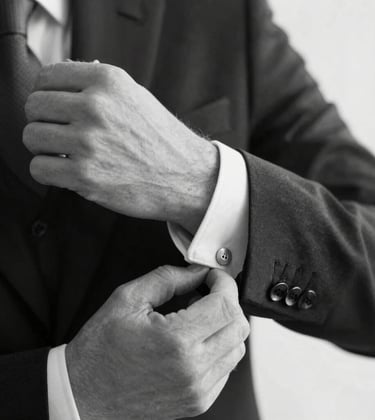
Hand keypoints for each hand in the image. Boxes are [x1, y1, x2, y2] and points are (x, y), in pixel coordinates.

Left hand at [23, 62, 218, 232]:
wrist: (186, 176)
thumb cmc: (161, 139)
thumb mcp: (136, 96)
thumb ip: (97, 86)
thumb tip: (60, 81)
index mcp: (107, 81)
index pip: (47, 77)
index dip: (46, 94)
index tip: (54, 108)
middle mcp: (95, 107)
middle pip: (34, 106)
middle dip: (43, 121)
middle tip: (58, 132)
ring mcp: (88, 142)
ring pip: (32, 137)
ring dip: (44, 147)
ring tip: (64, 153)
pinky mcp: (85, 175)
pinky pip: (39, 168)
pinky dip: (48, 171)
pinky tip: (66, 170)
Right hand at [66, 265, 249, 419]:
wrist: (84, 395)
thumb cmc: (100, 350)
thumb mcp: (127, 299)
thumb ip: (168, 278)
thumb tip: (196, 272)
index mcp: (175, 340)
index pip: (225, 305)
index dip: (223, 282)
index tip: (212, 275)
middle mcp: (192, 369)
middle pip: (238, 326)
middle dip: (227, 301)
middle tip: (206, 292)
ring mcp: (197, 390)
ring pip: (237, 347)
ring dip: (225, 324)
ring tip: (198, 316)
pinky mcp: (198, 402)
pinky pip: (226, 368)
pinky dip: (219, 347)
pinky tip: (195, 339)